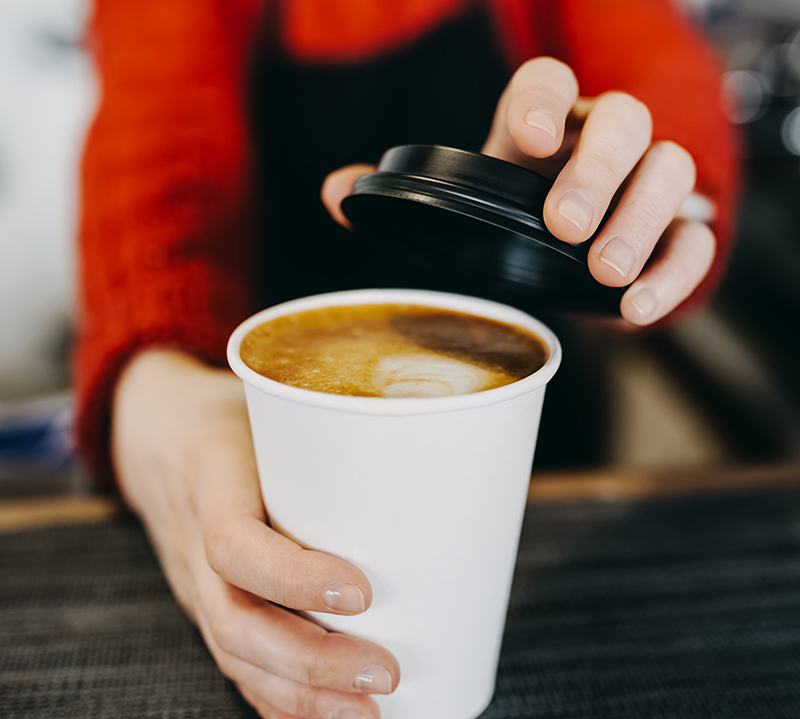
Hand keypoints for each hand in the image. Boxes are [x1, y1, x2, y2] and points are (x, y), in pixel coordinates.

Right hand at [112, 349, 399, 718]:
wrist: (154, 433)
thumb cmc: (228, 414)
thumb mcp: (265, 401)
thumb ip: (324, 429)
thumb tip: (417, 444)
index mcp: (210, 481)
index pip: (234, 544)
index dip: (294, 577)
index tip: (362, 593)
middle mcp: (192, 542)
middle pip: (237, 621)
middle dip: (312, 662)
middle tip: (386, 675)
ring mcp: (193, 579)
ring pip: (233, 652)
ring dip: (301, 694)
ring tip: (365, 717)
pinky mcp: (206, 599)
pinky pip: (228, 656)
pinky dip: (266, 697)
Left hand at [322, 57, 714, 325]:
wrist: (571, 258)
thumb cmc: (515, 222)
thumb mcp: (464, 207)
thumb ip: (408, 199)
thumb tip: (336, 194)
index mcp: (543, 130)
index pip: (549, 84)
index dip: (541, 100)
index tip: (525, 137)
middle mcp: (601, 145)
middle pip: (624, 121)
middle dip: (597, 170)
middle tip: (564, 224)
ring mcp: (645, 185)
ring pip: (672, 171)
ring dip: (642, 219)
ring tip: (604, 271)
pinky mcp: (675, 234)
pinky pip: (697, 240)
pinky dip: (675, 272)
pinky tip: (637, 308)